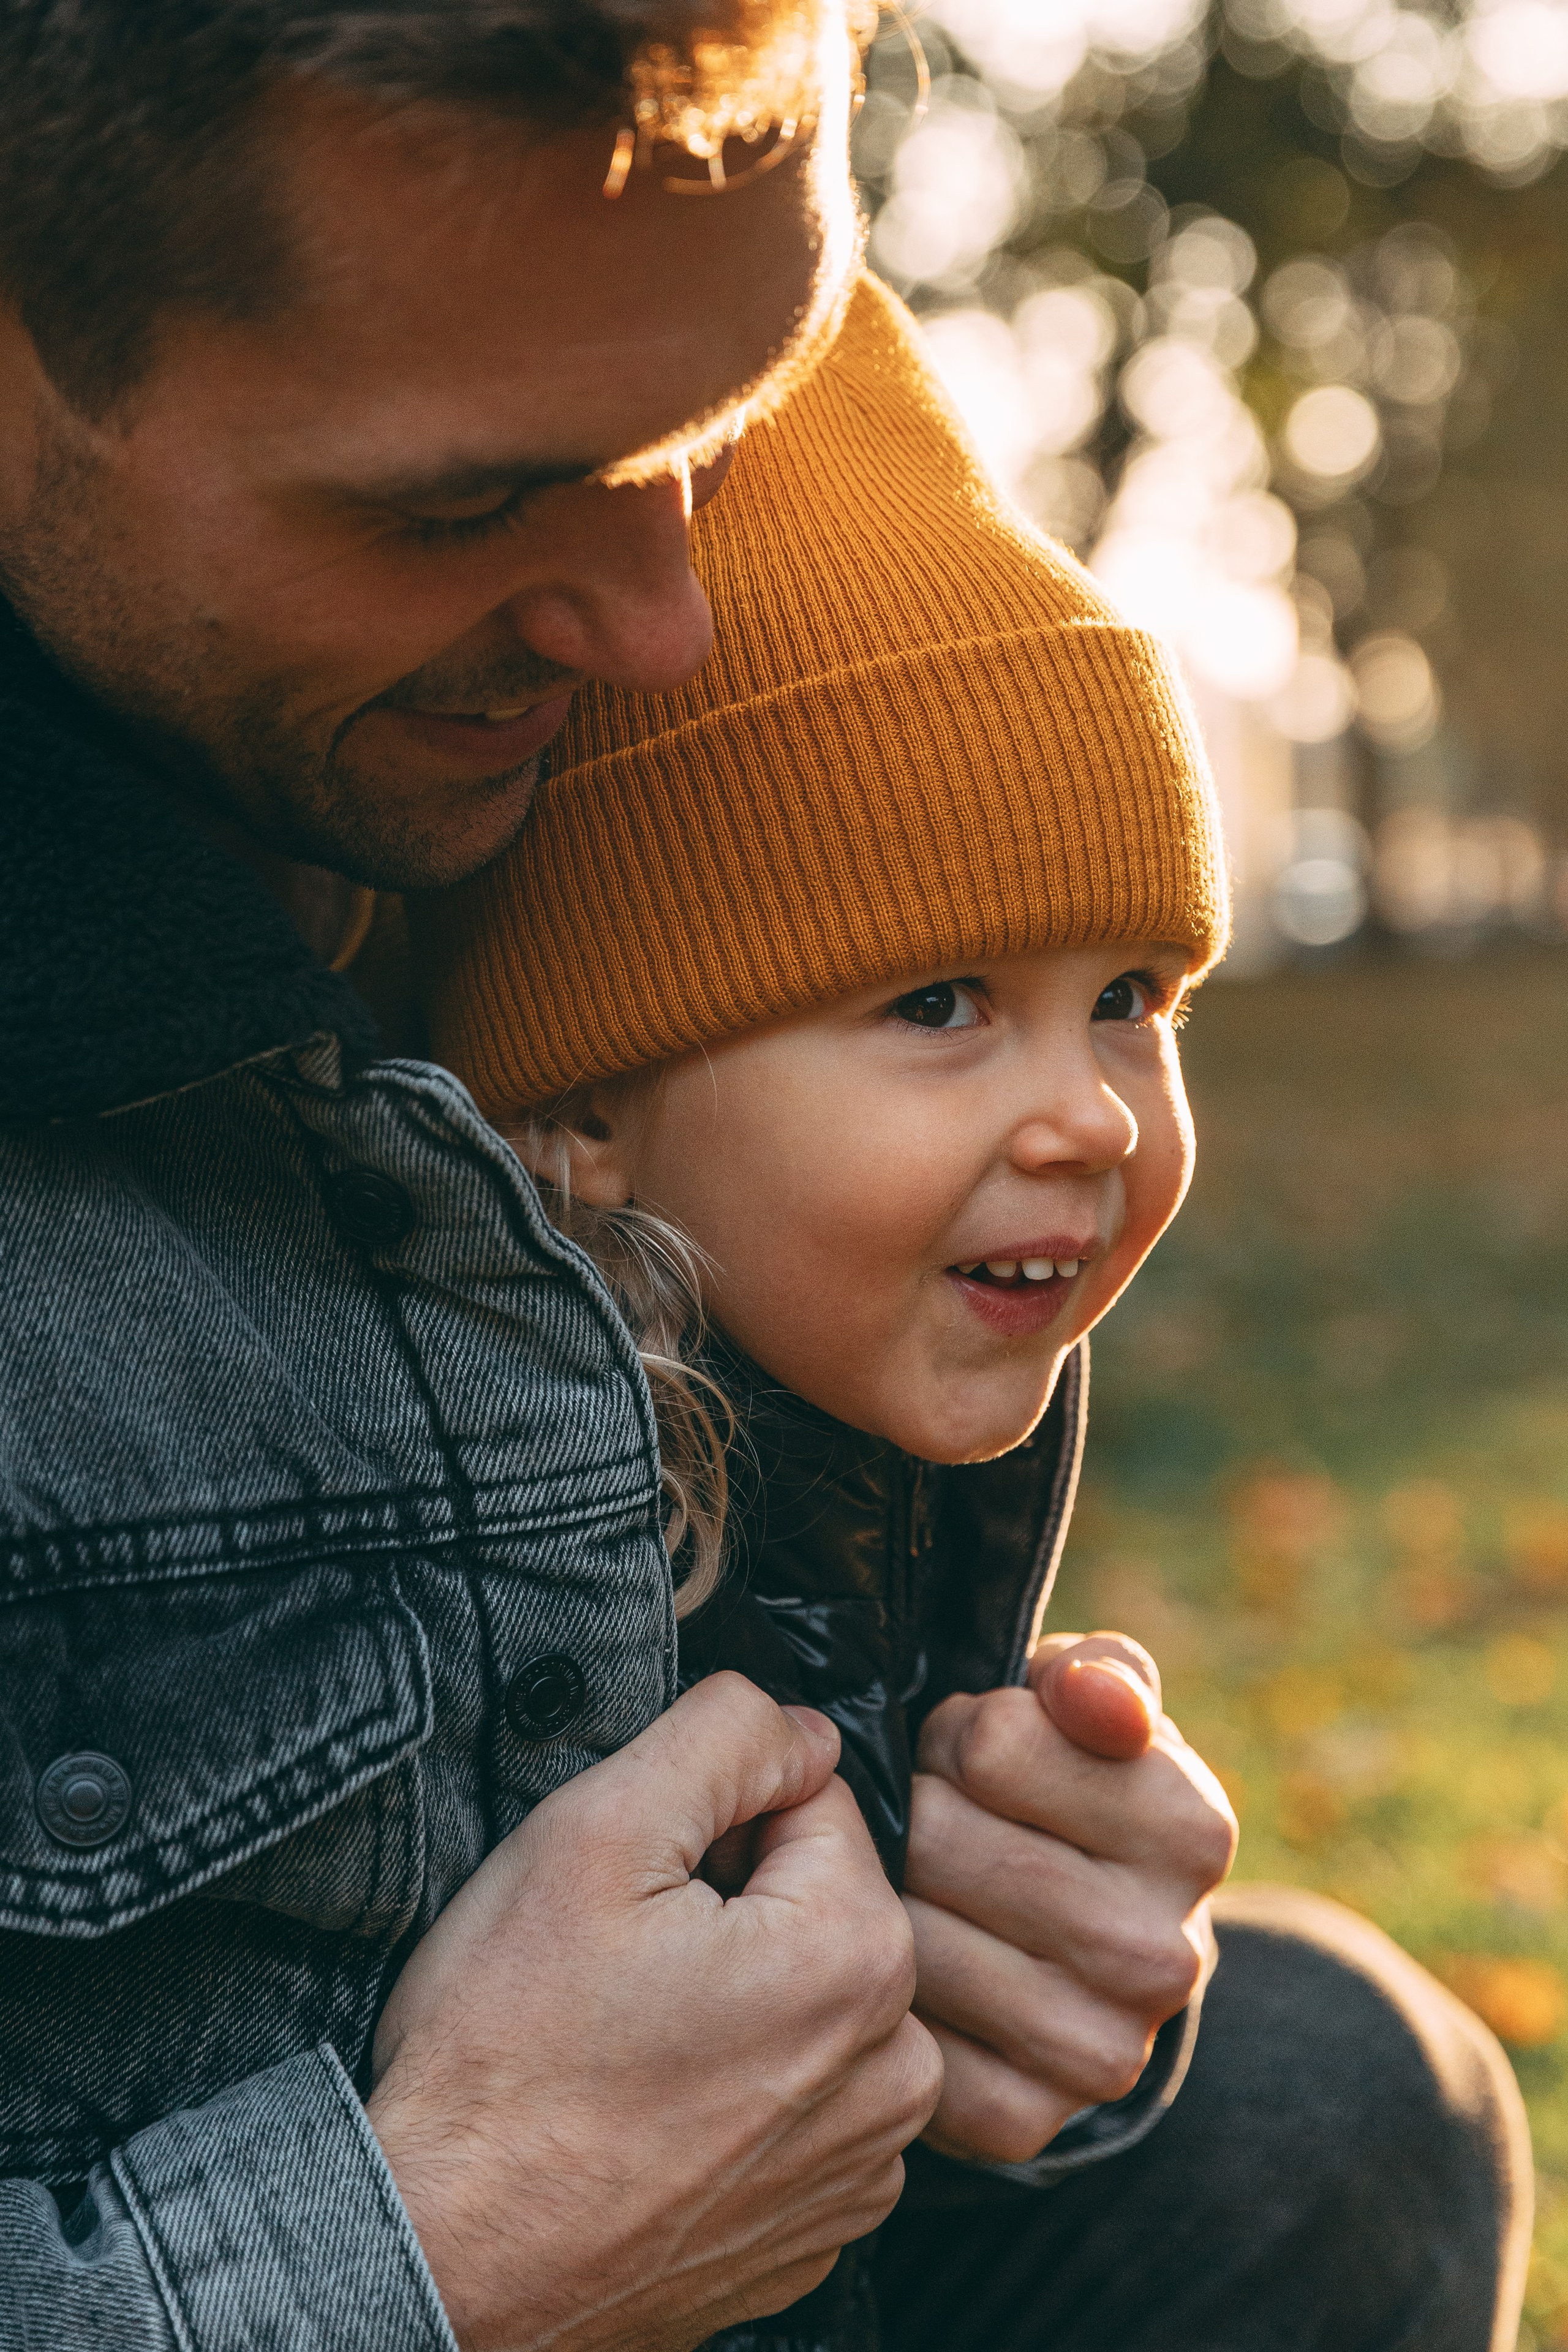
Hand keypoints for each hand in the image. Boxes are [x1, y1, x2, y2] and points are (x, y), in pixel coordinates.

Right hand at [368, 1672, 941, 2351]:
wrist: (443, 2256)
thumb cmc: (505, 2064)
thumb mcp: (593, 1831)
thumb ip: (723, 1736)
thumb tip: (803, 1728)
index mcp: (859, 1956)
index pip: (813, 1803)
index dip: (712, 1821)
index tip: (640, 1884)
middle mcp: (892, 2071)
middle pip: (817, 1904)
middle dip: (728, 1907)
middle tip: (621, 1964)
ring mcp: (858, 2165)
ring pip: (809, 2004)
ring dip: (735, 2000)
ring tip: (629, 2040)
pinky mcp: (815, 2228)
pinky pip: (796, 2107)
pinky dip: (735, 2095)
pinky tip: (649, 2110)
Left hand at [903, 1632, 1236, 2166]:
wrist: (1080, 1950)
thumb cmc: (1066, 1789)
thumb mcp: (1089, 1708)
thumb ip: (1097, 1675)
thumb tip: (1093, 1695)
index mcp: (1194, 1831)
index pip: (991, 1744)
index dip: (953, 1732)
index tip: (967, 1754)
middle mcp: (1166, 1955)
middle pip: (938, 1840)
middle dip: (909, 1808)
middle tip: (925, 1819)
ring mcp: (1102, 2051)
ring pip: (907, 1937)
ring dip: (879, 1895)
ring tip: (911, 1884)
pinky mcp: (1024, 2120)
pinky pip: (899, 2039)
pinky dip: (875, 1996)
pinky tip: (902, 1968)